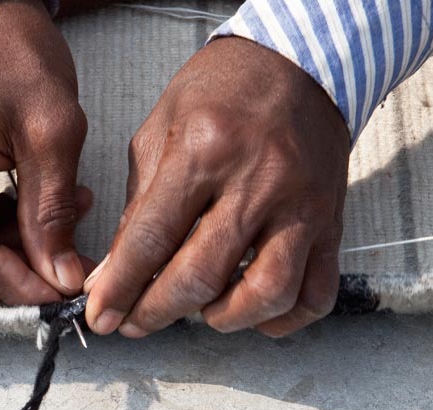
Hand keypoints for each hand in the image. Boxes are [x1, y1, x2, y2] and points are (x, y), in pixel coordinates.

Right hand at [0, 0, 92, 304]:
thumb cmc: (11, 51)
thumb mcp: (51, 133)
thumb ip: (53, 214)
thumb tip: (60, 278)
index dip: (21, 287)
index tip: (65, 294)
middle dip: (20, 275)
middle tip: (71, 267)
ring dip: (18, 250)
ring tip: (68, 218)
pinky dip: (5, 229)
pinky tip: (43, 208)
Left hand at [84, 37, 349, 337]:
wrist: (302, 63)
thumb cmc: (222, 93)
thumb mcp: (160, 131)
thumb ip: (137, 206)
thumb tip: (114, 274)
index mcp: (205, 150)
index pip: (152, 238)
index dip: (120, 287)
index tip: (101, 315)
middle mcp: (258, 182)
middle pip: (202, 277)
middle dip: (155, 313)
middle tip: (133, 322)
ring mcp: (301, 207)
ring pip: (266, 294)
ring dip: (222, 319)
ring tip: (197, 310)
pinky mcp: (332, 224)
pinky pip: (315, 294)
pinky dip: (281, 319)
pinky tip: (250, 310)